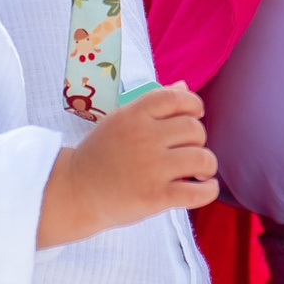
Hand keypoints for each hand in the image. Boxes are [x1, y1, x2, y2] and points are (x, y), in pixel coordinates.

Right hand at [38, 84, 218, 247]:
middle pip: (194, 128)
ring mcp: (151, 168)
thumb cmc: (100, 155)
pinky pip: (198, 192)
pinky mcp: (155, 196)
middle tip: (187, 150)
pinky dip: (209, 190)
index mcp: (133, 115)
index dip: (194, 105)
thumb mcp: (119, 121)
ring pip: (202, 158)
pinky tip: (203, 188)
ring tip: (198, 172)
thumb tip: (184, 87)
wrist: (75, 192)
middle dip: (198, 140)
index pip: (177, 98)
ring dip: (207, 165)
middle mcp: (144, 138)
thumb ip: (152, 104)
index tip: (194, 116)